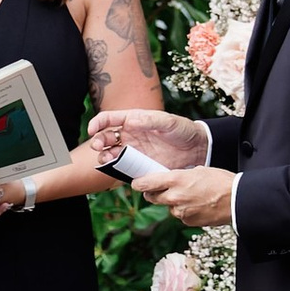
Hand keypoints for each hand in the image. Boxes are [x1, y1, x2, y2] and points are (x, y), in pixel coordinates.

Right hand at [88, 110, 206, 171]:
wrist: (197, 150)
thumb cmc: (183, 130)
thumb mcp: (169, 122)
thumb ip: (151, 121)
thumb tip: (131, 121)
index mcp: (133, 120)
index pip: (109, 119)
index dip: (98, 123)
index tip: (92, 129)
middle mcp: (130, 136)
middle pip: (105, 138)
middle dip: (98, 142)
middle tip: (98, 147)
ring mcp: (133, 152)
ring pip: (110, 155)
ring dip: (104, 157)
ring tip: (107, 160)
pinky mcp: (139, 167)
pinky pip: (123, 170)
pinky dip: (116, 171)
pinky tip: (116, 171)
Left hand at [133, 157, 233, 230]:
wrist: (236, 200)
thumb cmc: (220, 181)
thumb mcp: (197, 170)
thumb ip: (179, 176)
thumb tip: (169, 180)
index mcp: (175, 180)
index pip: (146, 184)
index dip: (138, 184)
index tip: (136, 183)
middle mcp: (174, 197)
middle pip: (152, 197)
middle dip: (154, 193)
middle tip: (162, 189)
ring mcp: (180, 212)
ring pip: (168, 207)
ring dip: (173, 203)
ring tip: (191, 196)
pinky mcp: (187, 222)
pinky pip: (180, 215)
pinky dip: (185, 211)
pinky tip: (197, 205)